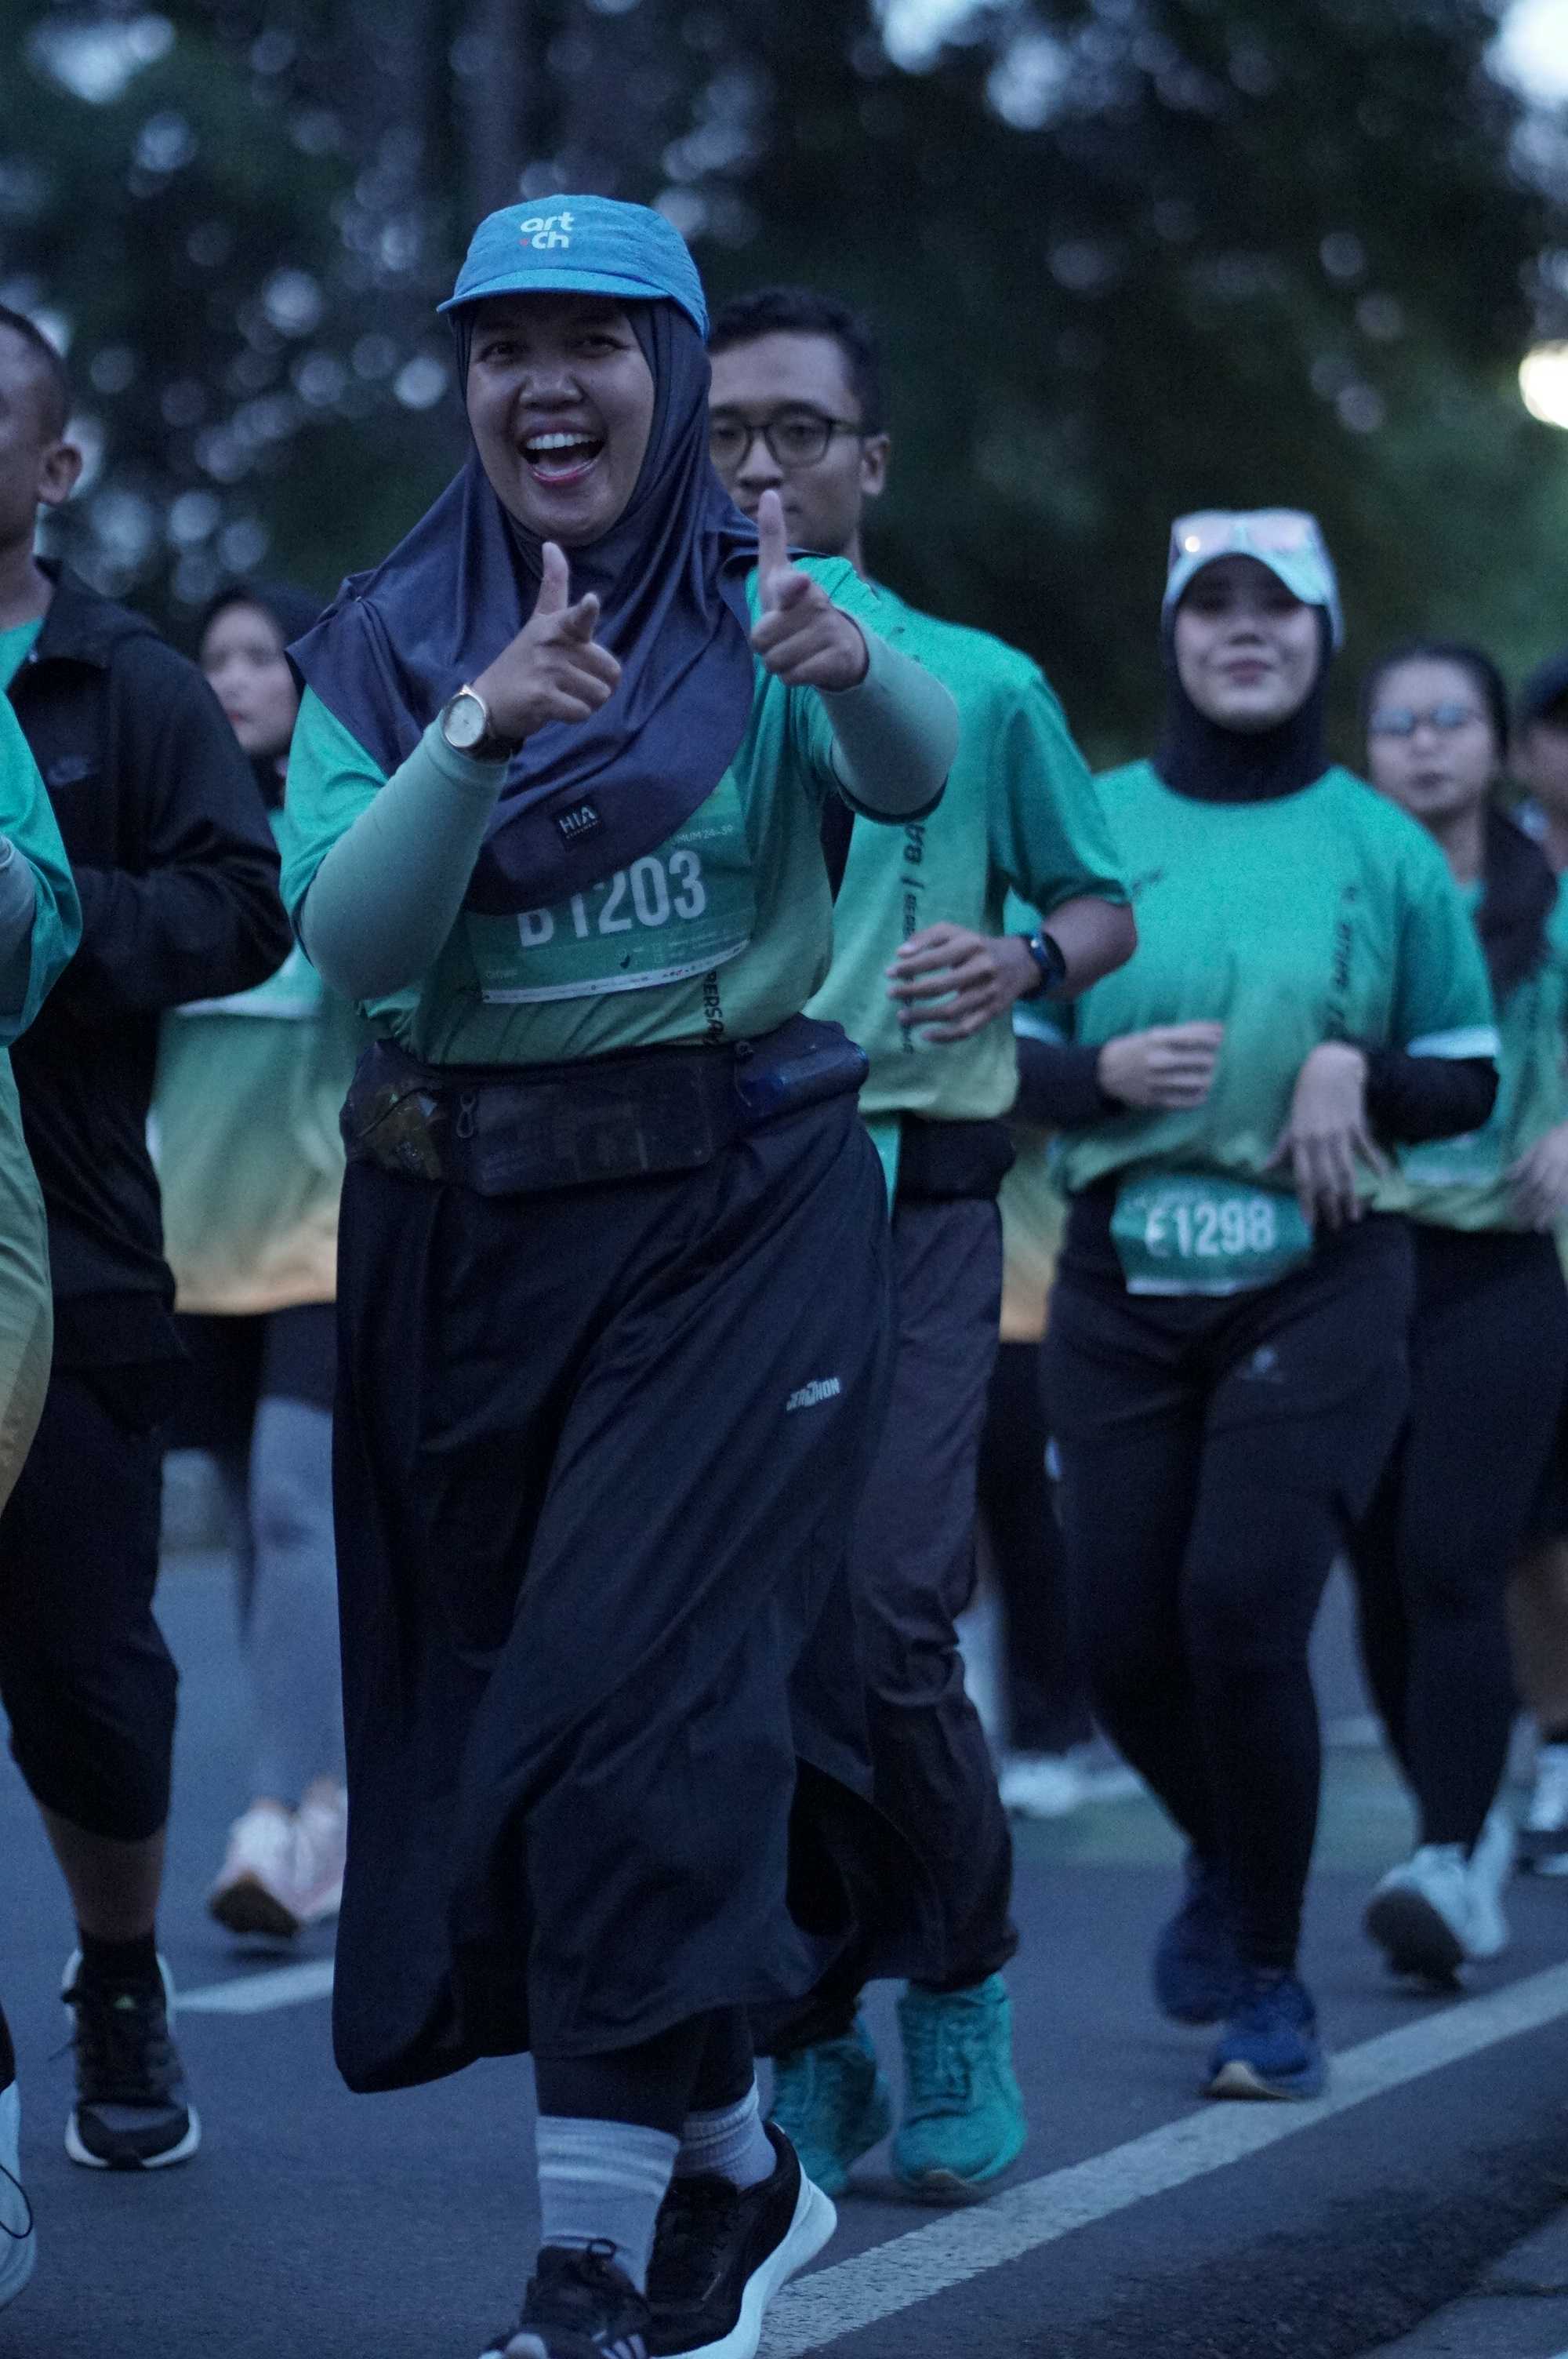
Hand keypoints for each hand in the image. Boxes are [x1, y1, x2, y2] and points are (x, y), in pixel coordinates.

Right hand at [471, 542, 621, 740]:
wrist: (490, 701)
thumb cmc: (524, 659)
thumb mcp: (539, 620)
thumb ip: (553, 586)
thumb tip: (551, 543)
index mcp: (556, 625)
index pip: (578, 616)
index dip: (587, 611)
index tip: (590, 603)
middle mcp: (551, 645)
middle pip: (610, 669)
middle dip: (600, 683)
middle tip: (571, 682)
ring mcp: (545, 672)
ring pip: (599, 694)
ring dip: (587, 702)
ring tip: (561, 694)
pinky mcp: (542, 699)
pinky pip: (582, 712)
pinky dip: (575, 717)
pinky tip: (555, 708)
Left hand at [749, 489, 868, 690]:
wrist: (842, 645)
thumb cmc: (798, 607)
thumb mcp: (779, 575)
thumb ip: (773, 540)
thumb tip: (769, 493)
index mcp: (800, 585)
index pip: (791, 585)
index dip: (793, 586)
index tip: (799, 582)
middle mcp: (818, 605)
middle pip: (761, 639)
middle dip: (765, 645)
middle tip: (782, 636)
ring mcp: (831, 633)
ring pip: (775, 662)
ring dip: (779, 663)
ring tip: (795, 650)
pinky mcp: (839, 659)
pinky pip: (793, 678)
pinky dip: (794, 677)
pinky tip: (807, 665)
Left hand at [885, 927, 1037, 1041]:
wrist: (1023, 961)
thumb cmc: (979, 946)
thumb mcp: (957, 933)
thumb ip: (928, 937)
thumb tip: (901, 953)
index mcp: (971, 945)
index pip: (936, 958)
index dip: (911, 967)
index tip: (889, 973)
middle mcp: (981, 969)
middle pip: (941, 986)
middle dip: (912, 992)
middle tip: (891, 994)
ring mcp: (988, 993)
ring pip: (951, 1011)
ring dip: (923, 1016)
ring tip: (901, 1016)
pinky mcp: (992, 1012)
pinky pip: (966, 1029)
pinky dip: (944, 1036)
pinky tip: (925, 1035)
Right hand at [1096, 1023, 1223, 1110]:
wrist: (1104, 1072)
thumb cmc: (1135, 1048)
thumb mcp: (1154, 1033)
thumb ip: (1183, 1032)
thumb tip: (1219, 1029)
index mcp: (1158, 1039)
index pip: (1196, 1037)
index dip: (1214, 1037)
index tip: (1221, 1038)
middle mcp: (1159, 1059)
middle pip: (1202, 1060)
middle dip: (1213, 1059)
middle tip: (1214, 1059)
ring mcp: (1157, 1081)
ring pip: (1197, 1081)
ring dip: (1208, 1078)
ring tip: (1209, 1076)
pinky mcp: (1155, 1099)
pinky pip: (1185, 1101)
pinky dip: (1198, 1098)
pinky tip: (1201, 1093)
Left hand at [1265, 1041, 1385, 1228]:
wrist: (1329, 1066)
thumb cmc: (1305, 1095)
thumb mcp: (1290, 1121)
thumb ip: (1281, 1147)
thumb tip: (1265, 1169)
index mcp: (1299, 1140)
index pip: (1303, 1178)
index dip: (1307, 1202)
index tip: (1310, 1223)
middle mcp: (1319, 1139)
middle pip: (1326, 1180)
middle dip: (1330, 1206)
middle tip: (1335, 1227)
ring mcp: (1339, 1133)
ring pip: (1346, 1171)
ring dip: (1350, 1195)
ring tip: (1354, 1215)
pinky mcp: (1356, 1124)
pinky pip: (1365, 1149)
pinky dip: (1374, 1163)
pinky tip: (1381, 1178)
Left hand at [1509, 1121, 1567, 1230]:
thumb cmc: (1554, 1139)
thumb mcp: (1537, 1145)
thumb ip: (1523, 1162)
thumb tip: (1507, 1177)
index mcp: (1546, 1157)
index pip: (1532, 1180)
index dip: (1522, 1194)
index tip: (1511, 1206)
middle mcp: (1558, 1167)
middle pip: (1545, 1191)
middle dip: (1533, 1206)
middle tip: (1520, 1220)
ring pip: (1558, 1196)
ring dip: (1548, 1212)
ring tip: (1538, 1226)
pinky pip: (1567, 1196)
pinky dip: (1560, 1208)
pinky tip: (1553, 1218)